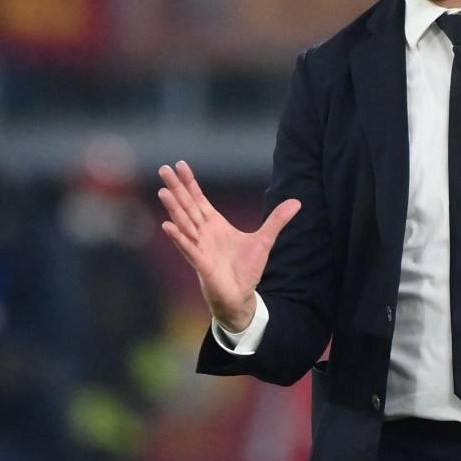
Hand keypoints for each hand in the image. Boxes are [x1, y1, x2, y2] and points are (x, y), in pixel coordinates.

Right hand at [157, 161, 300, 331]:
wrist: (241, 296)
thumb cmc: (247, 269)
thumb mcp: (265, 240)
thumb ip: (277, 220)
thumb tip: (297, 202)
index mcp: (214, 224)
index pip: (199, 199)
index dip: (190, 182)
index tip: (180, 164)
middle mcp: (203, 233)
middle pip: (187, 206)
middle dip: (176, 188)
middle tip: (163, 169)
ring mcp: (200, 247)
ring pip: (184, 224)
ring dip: (174, 208)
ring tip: (163, 191)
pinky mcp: (201, 263)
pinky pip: (188, 248)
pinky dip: (178, 237)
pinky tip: (167, 226)